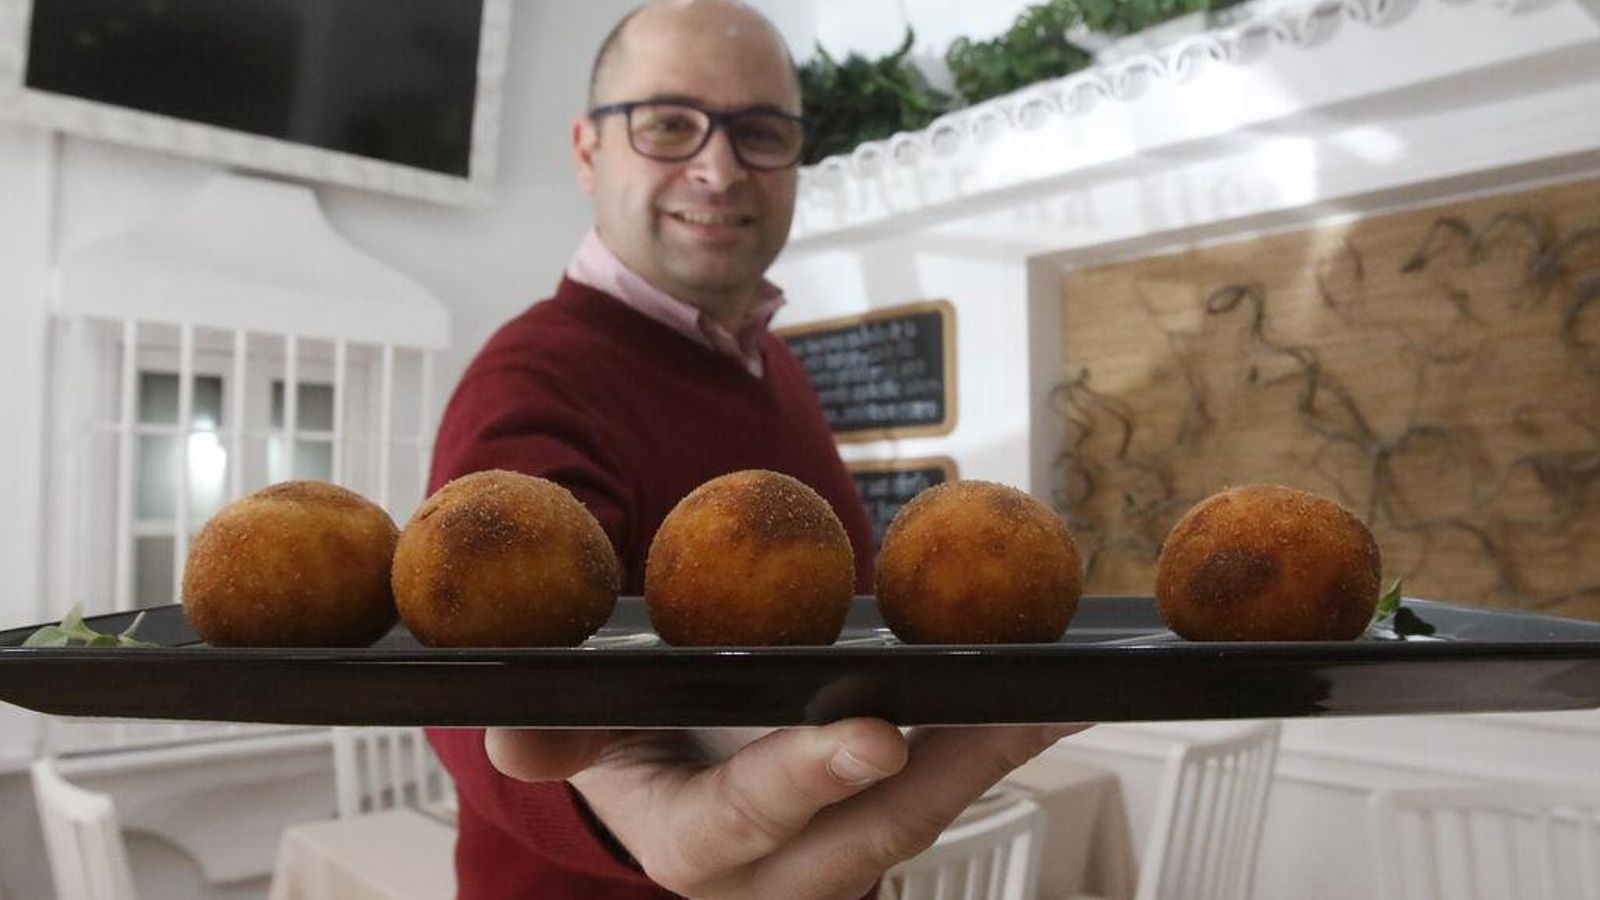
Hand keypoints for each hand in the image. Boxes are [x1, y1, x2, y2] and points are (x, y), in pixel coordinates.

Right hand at [486, 720, 1089, 899]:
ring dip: (989, 763)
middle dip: (942, 777)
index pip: (747, 820)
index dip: (808, 779)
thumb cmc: (631, 736)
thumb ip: (558, 728)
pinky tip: (1048, 705)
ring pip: (916, 821)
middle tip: (1012, 710)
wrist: (667, 773)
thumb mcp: (583, 728)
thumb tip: (516, 734)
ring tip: (1054, 700)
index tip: (873, 732)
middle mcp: (769, 874)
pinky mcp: (873, 832)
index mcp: (687, 844)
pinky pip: (939, 798)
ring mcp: (830, 861)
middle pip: (864, 837)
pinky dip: (993, 752)